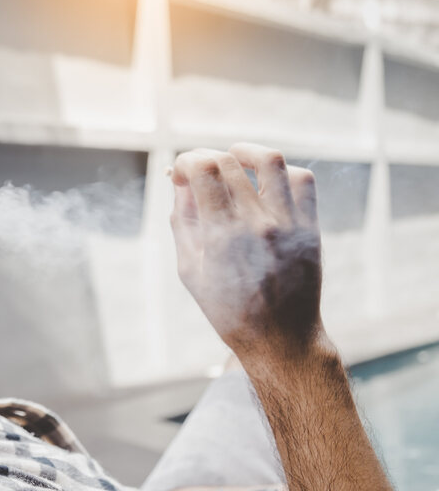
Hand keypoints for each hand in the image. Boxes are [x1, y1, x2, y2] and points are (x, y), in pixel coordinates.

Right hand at [170, 144, 323, 362]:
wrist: (279, 339)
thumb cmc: (227, 309)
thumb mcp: (189, 269)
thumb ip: (183, 222)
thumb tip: (181, 184)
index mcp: (221, 235)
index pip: (203, 169)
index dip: (186, 161)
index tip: (179, 172)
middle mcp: (256, 223)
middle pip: (229, 161)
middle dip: (205, 157)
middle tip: (198, 169)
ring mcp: (287, 223)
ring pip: (270, 160)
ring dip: (245, 152)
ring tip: (234, 159)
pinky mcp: (310, 227)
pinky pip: (302, 180)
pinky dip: (281, 172)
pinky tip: (265, 182)